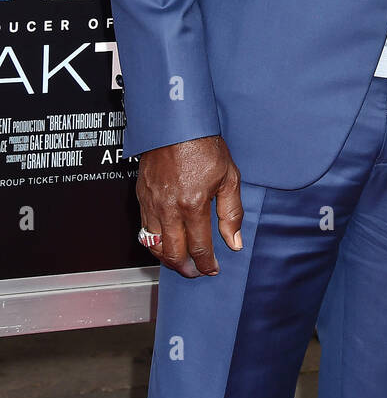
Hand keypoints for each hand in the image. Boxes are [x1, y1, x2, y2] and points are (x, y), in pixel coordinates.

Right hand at [136, 135, 241, 278]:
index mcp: (193, 204)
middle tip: (196, 272)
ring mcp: (152, 204)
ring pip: (154, 245)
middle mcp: (169, 209)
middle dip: (186, 268)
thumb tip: (234, 242)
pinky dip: (154, 243)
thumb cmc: (203, 146)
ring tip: (181, 262)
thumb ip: (231, 213)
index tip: (213, 269)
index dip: (207, 263)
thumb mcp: (229, 177)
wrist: (176, 125)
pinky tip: (165, 243)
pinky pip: (144, 230)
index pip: (199, 247)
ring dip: (168, 259)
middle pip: (173, 253)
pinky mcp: (141, 197)